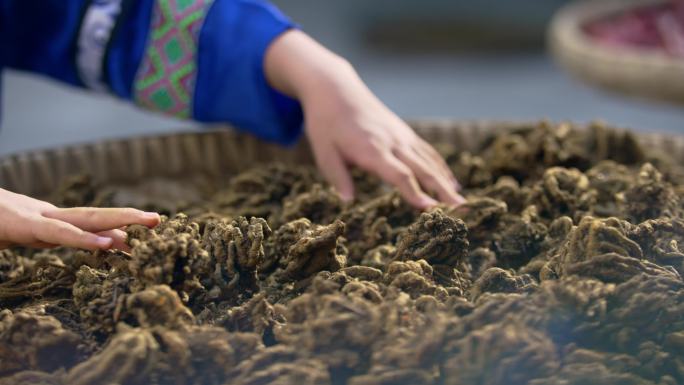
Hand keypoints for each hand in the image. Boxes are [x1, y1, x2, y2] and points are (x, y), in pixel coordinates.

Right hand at [0, 188, 159, 250]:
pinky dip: (83, 237)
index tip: (145, 235)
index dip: (116, 227)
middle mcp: (46, 215)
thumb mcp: (13, 234)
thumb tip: (78, 243)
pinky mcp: (23, 225)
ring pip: (85, 218)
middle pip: (95, 216)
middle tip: (160, 221)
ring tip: (150, 221)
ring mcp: (36, 218)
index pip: (87, 223)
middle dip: (128, 219)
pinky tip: (108, 242)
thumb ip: (45, 237)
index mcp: (44, 219)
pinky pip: (58, 233)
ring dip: (120, 219)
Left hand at [265, 30, 463, 208]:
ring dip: (447, 183)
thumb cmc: (326, 123)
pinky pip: (427, 152)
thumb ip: (337, 176)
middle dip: (443, 191)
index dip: (414, 192)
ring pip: (429, 161)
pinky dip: (441, 168)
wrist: (336, 89)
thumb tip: (347, 201)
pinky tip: (451, 183)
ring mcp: (401, 136)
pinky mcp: (404, 133)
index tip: (430, 208)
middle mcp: (392, 142)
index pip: (398, 174)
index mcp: (372, 149)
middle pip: (423, 169)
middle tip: (462, 209)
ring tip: (463, 203)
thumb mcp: (323, 151)